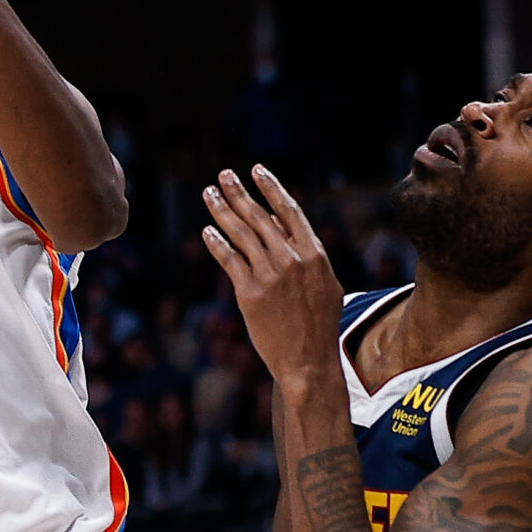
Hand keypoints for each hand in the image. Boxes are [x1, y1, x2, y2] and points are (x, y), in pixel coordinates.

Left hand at [201, 166, 344, 395]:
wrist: (308, 361)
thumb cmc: (319, 326)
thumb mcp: (325, 285)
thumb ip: (307, 256)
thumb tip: (283, 230)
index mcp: (314, 255)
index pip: (289, 211)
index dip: (271, 188)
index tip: (257, 170)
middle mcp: (291, 260)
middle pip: (259, 217)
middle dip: (239, 193)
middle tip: (223, 174)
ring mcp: (269, 275)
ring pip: (240, 234)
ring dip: (222, 210)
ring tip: (208, 193)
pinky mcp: (249, 293)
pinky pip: (229, 260)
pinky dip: (216, 243)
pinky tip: (207, 231)